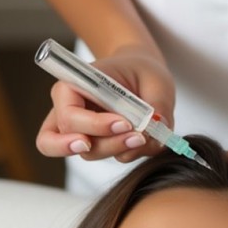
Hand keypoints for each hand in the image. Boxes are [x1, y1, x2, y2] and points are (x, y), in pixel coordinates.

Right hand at [36, 46, 175, 163]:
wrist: (142, 77)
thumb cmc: (141, 71)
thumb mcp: (155, 79)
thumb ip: (157, 103)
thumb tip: (158, 126)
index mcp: (72, 86)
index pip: (68, 115)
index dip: (94, 124)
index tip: (125, 123)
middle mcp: (70, 111)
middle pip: (71, 138)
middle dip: (104, 143)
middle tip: (135, 138)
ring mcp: (81, 132)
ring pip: (88, 153)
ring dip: (117, 149)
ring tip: (143, 138)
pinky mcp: (98, 145)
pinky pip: (106, 156)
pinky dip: (125, 152)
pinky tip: (142, 141)